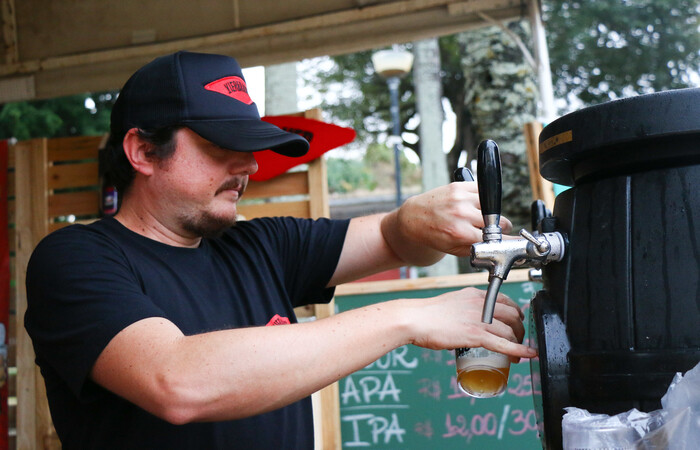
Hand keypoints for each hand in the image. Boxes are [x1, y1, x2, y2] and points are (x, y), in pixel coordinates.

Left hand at [394, 182, 512, 256]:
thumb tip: (501, 249)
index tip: (516, 244)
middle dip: (499, 228)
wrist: (413, 219)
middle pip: (499, 222)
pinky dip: (482, 199)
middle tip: (491, 230)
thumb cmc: (434, 236)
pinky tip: (472, 205)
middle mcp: (461, 214)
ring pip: (492, 207)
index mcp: (460, 234)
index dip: (508, 241)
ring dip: (489, 213)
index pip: (495, 238)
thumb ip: (477, 249)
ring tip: (476, 218)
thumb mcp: (454, 250)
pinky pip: (483, 191)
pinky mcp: (459, 186)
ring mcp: (461, 198)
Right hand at [401, 287, 534, 359]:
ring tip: (517, 352)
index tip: (517, 321)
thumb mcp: (452, 302)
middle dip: (520, 328)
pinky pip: (504, 344)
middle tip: (518, 339)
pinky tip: (527, 356)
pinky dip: (519, 351)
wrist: (415, 319)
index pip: (505, 300)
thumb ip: (463, 308)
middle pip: (513, 315)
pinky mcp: (476, 335)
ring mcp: (480, 319)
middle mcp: (481, 304)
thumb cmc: (427, 314)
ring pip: (511, 331)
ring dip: (518, 342)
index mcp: (475, 294)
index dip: (515, 312)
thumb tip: (465, 321)